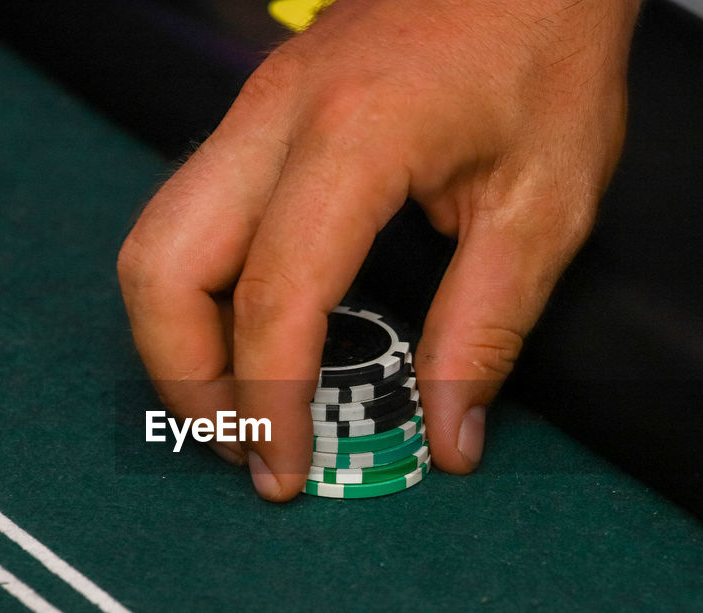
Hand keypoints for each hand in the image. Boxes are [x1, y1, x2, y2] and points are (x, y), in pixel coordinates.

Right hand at [119, 0, 639, 499]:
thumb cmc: (546, 51)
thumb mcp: (542, 204)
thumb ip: (485, 329)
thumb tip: (448, 437)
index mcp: (354, 134)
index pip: (272, 295)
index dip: (269, 400)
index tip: (288, 471)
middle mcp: (274, 116)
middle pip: (161, 265)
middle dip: (186, 378)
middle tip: (243, 446)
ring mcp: (253, 107)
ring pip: (156, 239)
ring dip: (178, 338)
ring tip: (239, 402)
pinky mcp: (257, 114)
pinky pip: (189, 214)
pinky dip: (199, 292)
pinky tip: (252, 332)